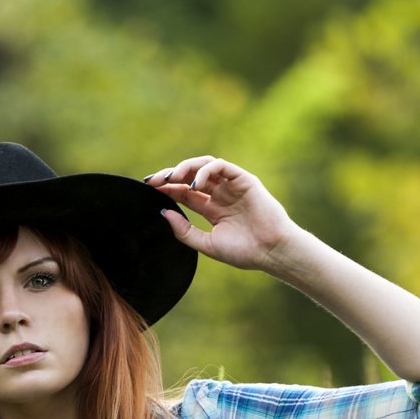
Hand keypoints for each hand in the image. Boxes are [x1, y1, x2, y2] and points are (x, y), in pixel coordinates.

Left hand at [145, 156, 303, 272]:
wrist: (271, 251)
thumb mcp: (206, 244)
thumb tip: (163, 213)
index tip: (148, 190)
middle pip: (190, 177)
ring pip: (204, 166)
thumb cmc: (244, 252)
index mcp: (212, 209)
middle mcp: (220, 194)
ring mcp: (232, 186)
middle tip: (153, 181)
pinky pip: (221, 166)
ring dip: (185, 168)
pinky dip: (206, 170)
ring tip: (171, 178)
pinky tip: (195, 184)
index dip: (166, 189)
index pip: (184, 193)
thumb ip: (184, 231)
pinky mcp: (244, 180)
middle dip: (170, 176)